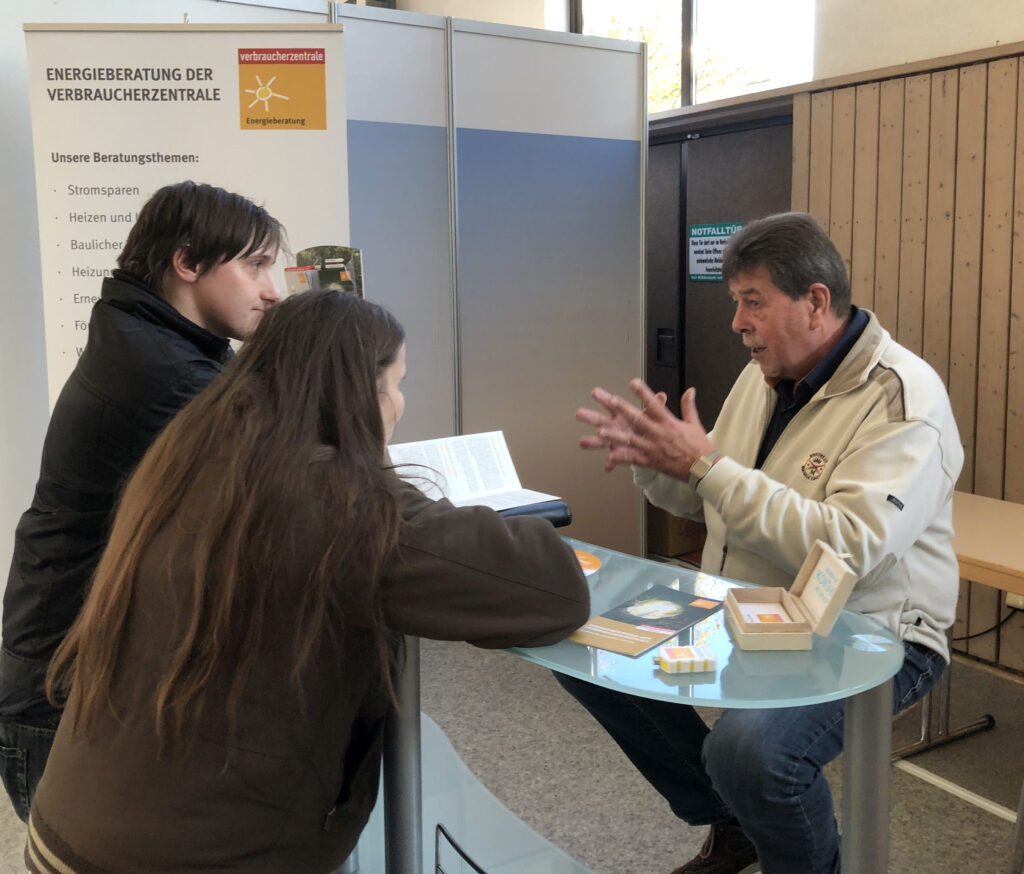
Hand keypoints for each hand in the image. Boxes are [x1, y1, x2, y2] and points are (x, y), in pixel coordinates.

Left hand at [576, 380, 713, 478]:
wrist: (704, 469)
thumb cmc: (699, 447)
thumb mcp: (694, 423)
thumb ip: (688, 406)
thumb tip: (691, 390)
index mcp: (669, 423)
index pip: (654, 404)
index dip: (643, 393)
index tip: (633, 382)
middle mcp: (659, 434)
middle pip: (638, 419)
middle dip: (623, 409)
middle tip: (610, 400)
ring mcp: (653, 448)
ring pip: (631, 440)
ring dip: (615, 435)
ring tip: (601, 430)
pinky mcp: (651, 462)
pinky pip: (633, 459)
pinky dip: (621, 458)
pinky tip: (608, 457)